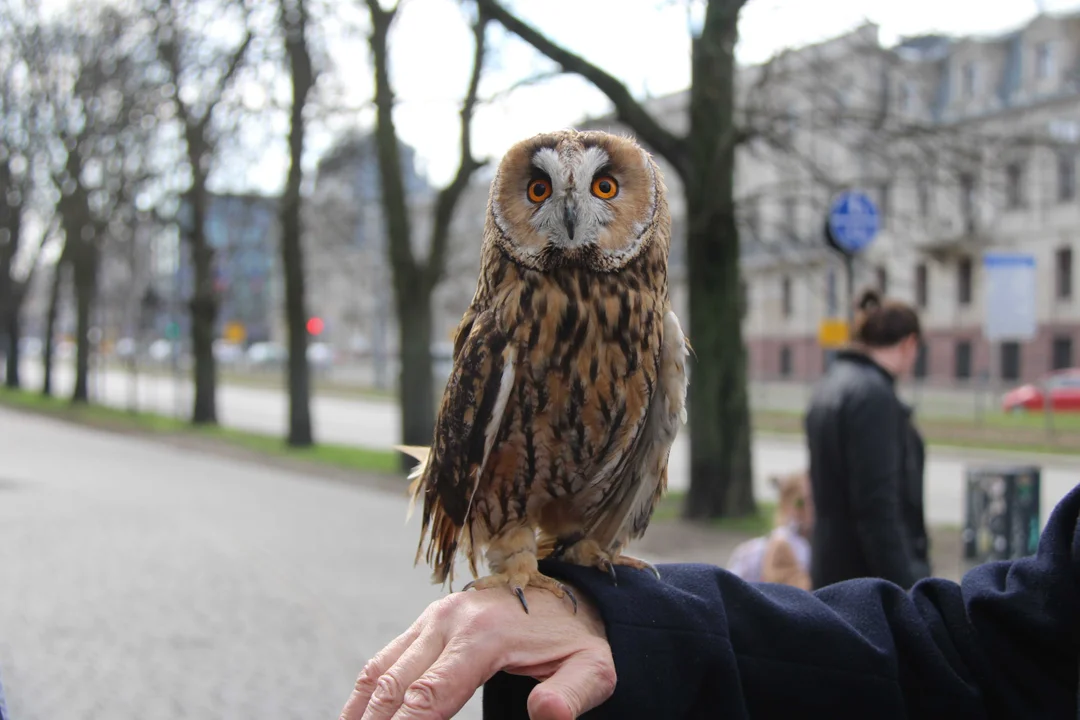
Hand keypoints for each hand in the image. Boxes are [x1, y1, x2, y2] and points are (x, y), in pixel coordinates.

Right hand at [339, 586, 614, 719]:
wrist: (569, 593)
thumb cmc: (578, 639)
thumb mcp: (592, 669)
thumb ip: (571, 696)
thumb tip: (545, 715)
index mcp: (483, 636)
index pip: (428, 698)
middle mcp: (449, 621)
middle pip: (395, 688)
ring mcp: (434, 618)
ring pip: (381, 673)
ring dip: (361, 714)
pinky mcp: (427, 622)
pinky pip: (385, 659)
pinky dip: (366, 693)